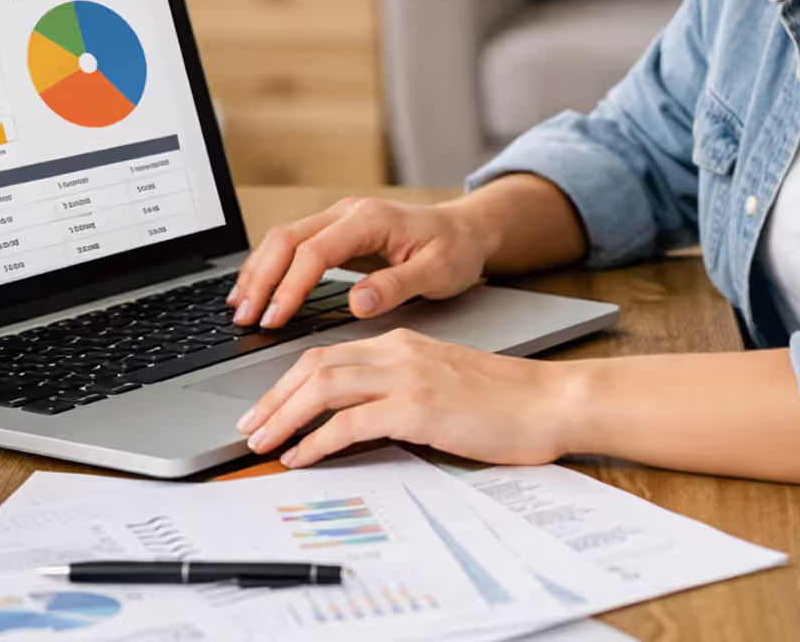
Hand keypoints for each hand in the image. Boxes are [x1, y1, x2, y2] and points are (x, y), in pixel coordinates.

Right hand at [227, 196, 496, 328]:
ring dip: (259, 272)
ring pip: (283, 238)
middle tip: (244, 317)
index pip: (314, 252)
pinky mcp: (336, 232)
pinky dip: (270, 267)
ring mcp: (339, 219)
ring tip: (240, 307)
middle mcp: (348, 213)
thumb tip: (357, 302)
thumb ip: (397, 285)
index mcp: (370, 219)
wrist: (466, 230)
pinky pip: (293, 245)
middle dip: (261, 279)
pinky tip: (258, 289)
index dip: (290, 287)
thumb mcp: (439, 271)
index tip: (274, 319)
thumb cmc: (455, 250)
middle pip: (287, 239)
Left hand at [235, 328, 576, 467]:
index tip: (266, 405)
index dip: (288, 379)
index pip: (328, 353)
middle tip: (249, 425)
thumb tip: (359, 418)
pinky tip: (304, 457)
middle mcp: (398, 351)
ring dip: (284, 416)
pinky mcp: (418, 407)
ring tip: (263, 442)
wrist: (550, 401)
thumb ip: (400, 389)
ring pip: (323, 386)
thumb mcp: (442, 382)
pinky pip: (351, 421)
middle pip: (314, 365)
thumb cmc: (505, 401)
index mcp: (402, 342)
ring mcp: (407, 377)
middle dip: (273, 397)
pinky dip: (318, 439)